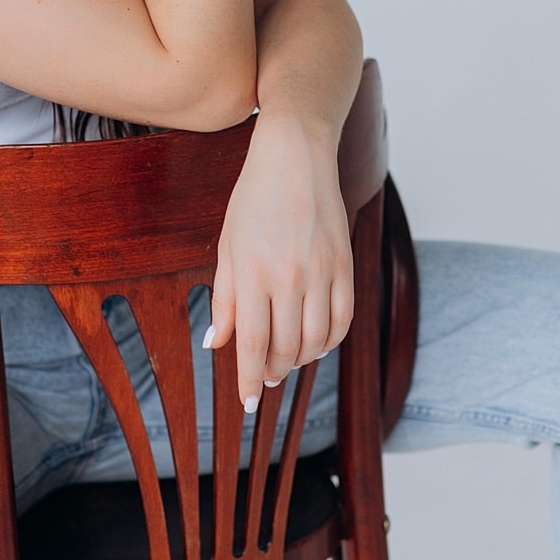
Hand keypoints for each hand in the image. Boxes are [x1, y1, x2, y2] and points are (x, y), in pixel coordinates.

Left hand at [204, 114, 353, 411]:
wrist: (296, 155)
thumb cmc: (253, 198)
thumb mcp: (227, 244)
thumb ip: (223, 298)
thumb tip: (214, 345)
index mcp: (251, 272)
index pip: (251, 343)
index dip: (247, 380)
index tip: (246, 404)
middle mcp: (287, 277)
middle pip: (285, 349)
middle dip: (272, 373)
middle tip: (263, 378)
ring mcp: (320, 272)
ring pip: (316, 342)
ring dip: (300, 361)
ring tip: (286, 359)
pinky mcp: (345, 265)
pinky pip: (342, 321)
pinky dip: (329, 341)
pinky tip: (315, 341)